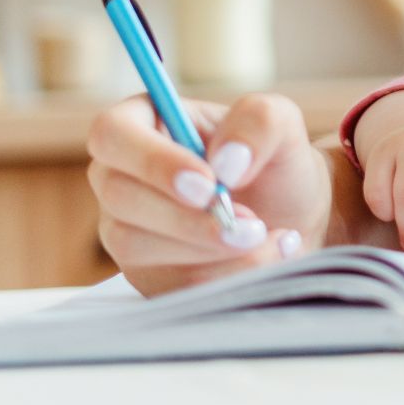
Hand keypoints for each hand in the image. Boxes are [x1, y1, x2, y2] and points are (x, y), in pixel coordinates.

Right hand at [86, 92, 330, 295]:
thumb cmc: (275, 163)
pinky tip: (262, 254)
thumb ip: (259, 121)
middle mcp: (121, 175)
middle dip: (188, 216)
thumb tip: (224, 162)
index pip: (112, 133)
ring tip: (261, 234)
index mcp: (144, 122)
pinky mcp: (144, 273)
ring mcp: (124, 227)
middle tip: (249, 222)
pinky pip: (165, 283)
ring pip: (134, 245)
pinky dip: (222, 274)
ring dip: (206, 247)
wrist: (291, 217)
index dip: (153, 161)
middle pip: (119, 195)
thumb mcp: (282, 124)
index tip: (208, 183)